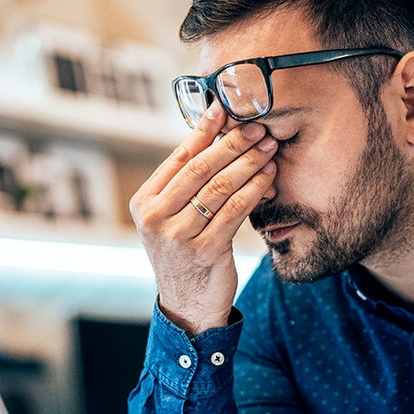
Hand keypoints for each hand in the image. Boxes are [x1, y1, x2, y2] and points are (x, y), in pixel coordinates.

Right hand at [130, 103, 277, 335]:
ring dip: (249, 163)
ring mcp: (178, 235)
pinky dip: (255, 189)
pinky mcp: (204, 250)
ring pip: (220, 187)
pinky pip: (235, 210)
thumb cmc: (186, 254)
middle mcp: (155, 217)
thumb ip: (186, 184)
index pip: (179, 157)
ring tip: (268, 147)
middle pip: (201, 168)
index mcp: (144, 202)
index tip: (226, 108)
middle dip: (233, 143)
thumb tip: (215, 135)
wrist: (187, 305)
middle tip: (257, 125)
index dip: (204, 130)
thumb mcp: (174, 218)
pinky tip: (269, 177)